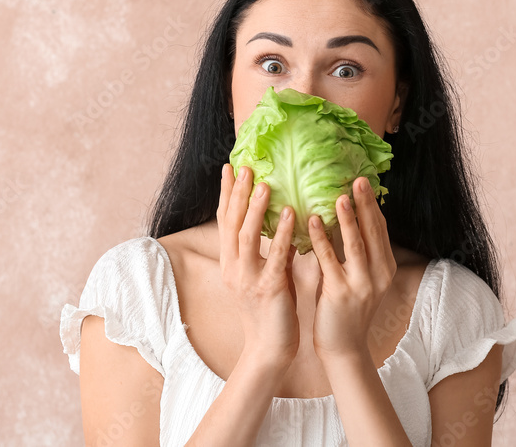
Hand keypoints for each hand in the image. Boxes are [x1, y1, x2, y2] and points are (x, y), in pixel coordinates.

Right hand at [218, 163, 299, 367]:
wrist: (269, 350)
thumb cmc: (272, 311)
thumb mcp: (265, 274)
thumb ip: (269, 249)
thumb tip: (282, 219)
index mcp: (231, 263)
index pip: (225, 221)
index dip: (226, 193)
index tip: (229, 167)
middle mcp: (233, 268)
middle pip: (231, 223)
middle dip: (236, 193)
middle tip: (244, 166)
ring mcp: (248, 279)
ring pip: (247, 236)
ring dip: (255, 208)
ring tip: (264, 184)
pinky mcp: (267, 289)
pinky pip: (274, 256)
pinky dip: (281, 233)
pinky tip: (290, 214)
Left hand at [308, 176, 397, 362]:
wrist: (343, 347)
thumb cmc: (345, 309)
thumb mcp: (358, 277)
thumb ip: (354, 251)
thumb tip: (344, 218)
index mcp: (385, 267)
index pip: (381, 229)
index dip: (373, 205)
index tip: (365, 182)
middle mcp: (378, 273)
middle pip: (373, 231)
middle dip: (365, 204)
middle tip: (358, 179)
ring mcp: (362, 284)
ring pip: (355, 244)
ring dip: (348, 218)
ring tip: (339, 196)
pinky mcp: (341, 293)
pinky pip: (330, 260)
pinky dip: (321, 239)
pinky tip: (311, 222)